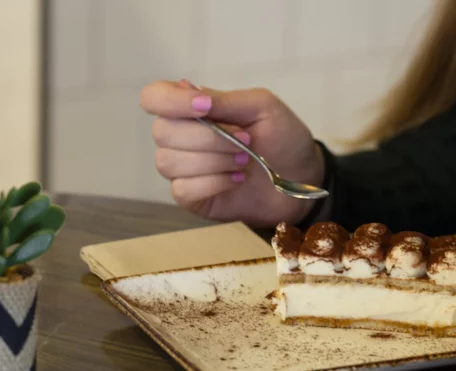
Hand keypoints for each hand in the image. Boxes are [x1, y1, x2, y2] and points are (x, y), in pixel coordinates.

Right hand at [140, 80, 324, 227]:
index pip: (154, 97)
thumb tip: (185, 88)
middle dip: (209, 138)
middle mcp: (181, 137)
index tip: (204, 107)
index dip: (170, 101)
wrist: (302, 179)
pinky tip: (235, 181)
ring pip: (169, 162)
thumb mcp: (262, 107)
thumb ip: (225, 99)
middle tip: (245, 142)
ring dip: (214, 161)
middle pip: (162, 132)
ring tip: (244, 163)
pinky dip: (213, 183)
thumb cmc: (283, 138)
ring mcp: (183, 169)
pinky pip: (182, 189)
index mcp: (193, 109)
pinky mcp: (191, 197)